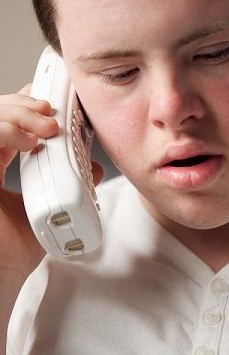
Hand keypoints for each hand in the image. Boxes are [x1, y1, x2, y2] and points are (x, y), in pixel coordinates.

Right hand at [0, 84, 57, 280]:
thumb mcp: (49, 210)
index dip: (23, 107)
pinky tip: (30, 144)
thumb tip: (94, 169)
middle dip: (24, 106)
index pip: (7, 123)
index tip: (49, 106)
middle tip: (51, 114)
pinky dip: (7, 132)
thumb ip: (70, 187)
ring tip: (47, 129)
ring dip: (20, 115)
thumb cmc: (13, 249)